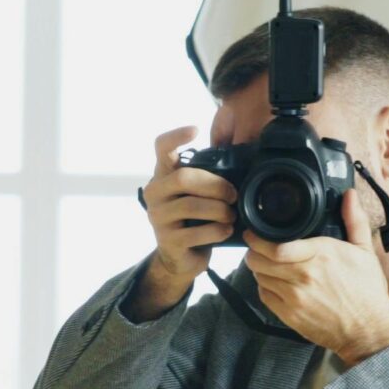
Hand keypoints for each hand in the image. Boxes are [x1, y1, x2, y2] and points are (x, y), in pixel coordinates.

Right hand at [140, 124, 235, 279]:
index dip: (176, 136)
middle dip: (216, 185)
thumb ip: (208, 170)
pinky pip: (198, 232)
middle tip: (233, 195)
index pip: (161, 148)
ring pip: (192, 205)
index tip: (195, 129)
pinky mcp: (168, 241)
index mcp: (164, 176)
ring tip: (231, 215)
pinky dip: (218, 230)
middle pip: (184, 177)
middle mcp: (155, 193)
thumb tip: (232, 134)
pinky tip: (226, 230)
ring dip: (220, 210)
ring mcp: (158, 218)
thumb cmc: (193, 219)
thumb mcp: (198, 192)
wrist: (180, 258)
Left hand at [243, 188, 388, 366]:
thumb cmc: (367, 293)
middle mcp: (304, 275)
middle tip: (257, 247)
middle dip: (254, 251)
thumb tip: (350, 195)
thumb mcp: (365, 252)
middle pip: (259, 260)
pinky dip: (265, 287)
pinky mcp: (289, 315)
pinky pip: (264, 296)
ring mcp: (294, 297)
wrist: (368, 331)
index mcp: (320, 255)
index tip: (254, 232)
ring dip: (259, 269)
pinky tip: (275, 283)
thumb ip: (354, 221)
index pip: (274, 245)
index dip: (257, 237)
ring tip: (267, 264)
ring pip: (260, 277)